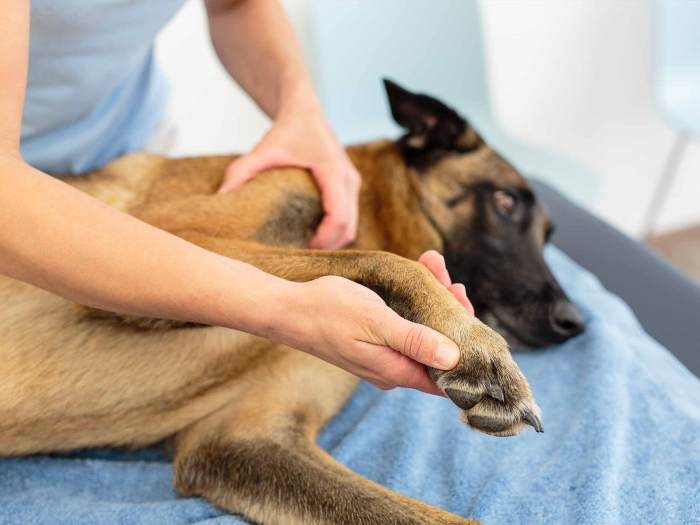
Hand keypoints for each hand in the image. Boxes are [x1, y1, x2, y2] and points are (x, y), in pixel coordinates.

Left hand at [218, 101, 359, 248]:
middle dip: (328, 245)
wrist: (305, 108)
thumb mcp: (262, 149)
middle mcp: (348, 178)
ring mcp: (352, 183)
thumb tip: (221, 198)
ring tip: (304, 246)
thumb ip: (240, 172)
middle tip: (300, 253)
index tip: (303, 247)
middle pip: (349, 227)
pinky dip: (335, 230)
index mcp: (332, 170)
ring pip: (351, 225)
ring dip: (332, 240)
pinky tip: (311, 234)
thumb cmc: (288, 128)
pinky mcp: (350, 186)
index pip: (339, 215)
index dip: (324, 238)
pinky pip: (349, 217)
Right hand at [279, 251, 473, 394]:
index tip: (472, 318)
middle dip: (451, 316)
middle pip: (437, 350)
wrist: (287, 311)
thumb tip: (453, 358)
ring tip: (436, 268)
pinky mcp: (375, 341)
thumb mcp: (375, 323)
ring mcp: (384, 355)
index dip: (466, 351)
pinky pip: (405, 325)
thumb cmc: (328, 314)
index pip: (446, 375)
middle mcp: (394, 368)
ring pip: (422, 333)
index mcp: (397, 370)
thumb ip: (414, 341)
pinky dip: (415, 301)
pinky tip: (420, 275)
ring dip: (434, 302)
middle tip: (454, 285)